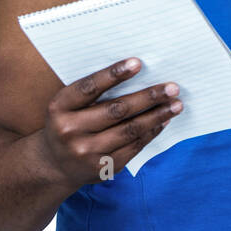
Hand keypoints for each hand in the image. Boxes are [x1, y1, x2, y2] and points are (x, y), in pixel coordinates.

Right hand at [37, 57, 183, 185]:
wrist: (54, 165)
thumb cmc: (68, 124)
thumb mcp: (68, 106)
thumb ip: (94, 93)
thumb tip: (138, 75)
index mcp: (59, 108)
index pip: (89, 87)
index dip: (113, 74)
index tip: (137, 63)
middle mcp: (70, 130)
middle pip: (117, 110)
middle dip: (148, 97)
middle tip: (172, 87)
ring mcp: (86, 152)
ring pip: (130, 130)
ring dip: (157, 116)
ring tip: (176, 105)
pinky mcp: (103, 167)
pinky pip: (134, 146)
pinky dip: (152, 132)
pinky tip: (163, 121)